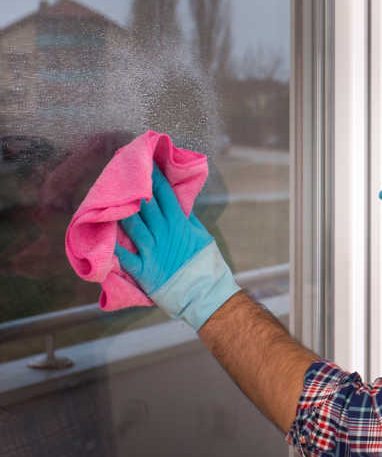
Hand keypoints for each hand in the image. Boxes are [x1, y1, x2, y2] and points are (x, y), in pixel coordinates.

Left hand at [115, 166, 240, 329]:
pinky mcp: (142, 269)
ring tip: (109, 197)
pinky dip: (112, 247)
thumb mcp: (202, 237)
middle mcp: (163, 233)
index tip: (146, 162)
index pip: (164, 194)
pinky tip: (100, 236)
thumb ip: (188, 220)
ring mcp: (151, 250)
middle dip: (135, 187)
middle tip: (123, 172)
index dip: (154, 177)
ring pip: (132, 225)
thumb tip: (179, 205)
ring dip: (121, 211)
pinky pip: (123, 256)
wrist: (204, 293)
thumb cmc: (205, 264)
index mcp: (179, 224)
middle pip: (145, 205)